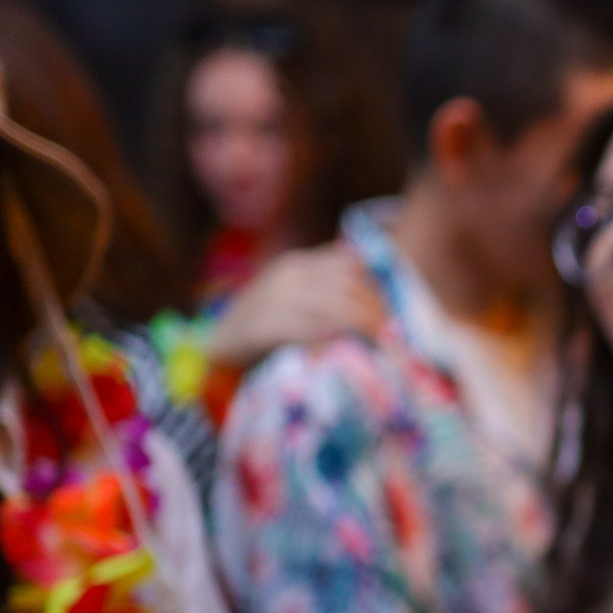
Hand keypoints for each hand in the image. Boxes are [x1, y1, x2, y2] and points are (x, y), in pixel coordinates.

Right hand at [205, 243, 384, 369]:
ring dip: (363, 327)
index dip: (377, 292)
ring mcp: (273, 298)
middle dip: (375, 312)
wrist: (218, 344)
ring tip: (381, 346)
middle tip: (393, 338)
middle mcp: (288, 275)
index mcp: (299, 264)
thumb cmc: (266, 327)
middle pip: (347, 286)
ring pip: (333, 306)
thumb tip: (378, 310)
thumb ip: (329, 296)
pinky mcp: (261, 326)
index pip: (351, 267)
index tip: (394, 317)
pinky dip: (331, 338)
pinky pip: (306, 329)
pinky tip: (347, 348)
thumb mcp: (299, 302)